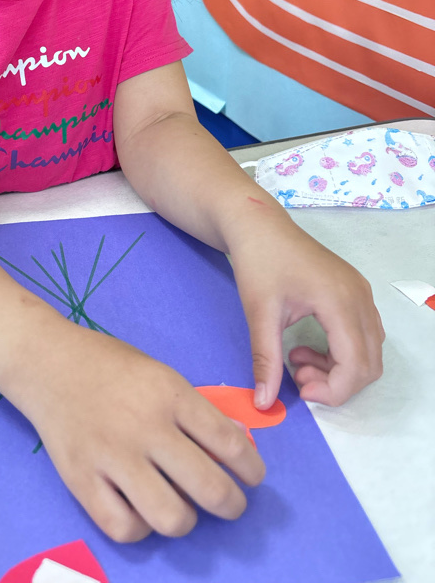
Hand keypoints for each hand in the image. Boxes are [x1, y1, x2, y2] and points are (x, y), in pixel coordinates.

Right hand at [19, 327, 264, 542]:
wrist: (47, 362)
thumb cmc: (109, 364)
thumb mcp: (160, 373)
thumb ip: (195, 410)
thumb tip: (237, 446)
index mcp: (170, 394)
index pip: (230, 443)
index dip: (251, 470)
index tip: (252, 477)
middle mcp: (146, 427)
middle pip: (209, 488)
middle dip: (231, 505)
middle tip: (229, 503)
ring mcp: (112, 457)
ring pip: (171, 517)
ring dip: (187, 519)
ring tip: (183, 508)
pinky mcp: (82, 480)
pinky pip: (124, 527)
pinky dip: (140, 528)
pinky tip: (141, 510)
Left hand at [228, 212, 384, 408]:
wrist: (258, 224)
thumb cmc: (258, 261)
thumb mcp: (259, 313)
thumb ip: (265, 360)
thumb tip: (262, 403)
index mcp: (340, 301)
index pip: (356, 365)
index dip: (333, 390)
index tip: (300, 389)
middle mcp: (359, 297)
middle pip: (370, 363)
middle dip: (337, 382)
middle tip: (297, 375)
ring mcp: (360, 292)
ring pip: (369, 351)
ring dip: (338, 368)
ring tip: (297, 359)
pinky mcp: (354, 290)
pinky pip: (362, 334)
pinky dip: (341, 351)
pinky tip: (307, 345)